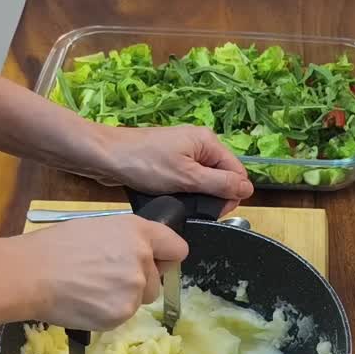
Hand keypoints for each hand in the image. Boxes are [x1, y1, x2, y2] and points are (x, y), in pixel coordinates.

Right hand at [15, 215, 188, 330]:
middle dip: (137, 282)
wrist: (31, 274)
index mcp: (138, 231)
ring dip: (123, 299)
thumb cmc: (55, 247)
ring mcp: (134, 288)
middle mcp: (143, 258)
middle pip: (156, 280)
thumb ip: (126, 240)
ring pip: (140, 300)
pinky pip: (123, 316)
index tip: (156, 264)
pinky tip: (85, 302)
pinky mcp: (122, 312)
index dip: (166, 258)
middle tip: (104, 279)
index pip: (176, 249)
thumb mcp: (97, 227)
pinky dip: (107, 313)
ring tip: (91, 290)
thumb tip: (138, 255)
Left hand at [100, 125, 254, 214]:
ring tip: (182, 205)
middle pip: (222, 176)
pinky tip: (173, 199)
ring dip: (197, 196)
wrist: (106, 157)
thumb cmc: (145, 164)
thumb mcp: (187, 177)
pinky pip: (188, 180)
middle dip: (214, 196)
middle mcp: (199, 144)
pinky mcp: (169, 162)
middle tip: (196, 211)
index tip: (215, 212)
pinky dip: (184, 192)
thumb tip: (248, 190)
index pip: (237, 172)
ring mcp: (183, 153)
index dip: (232, 194)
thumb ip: (219, 184)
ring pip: (204, 181)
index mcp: (208, 141)